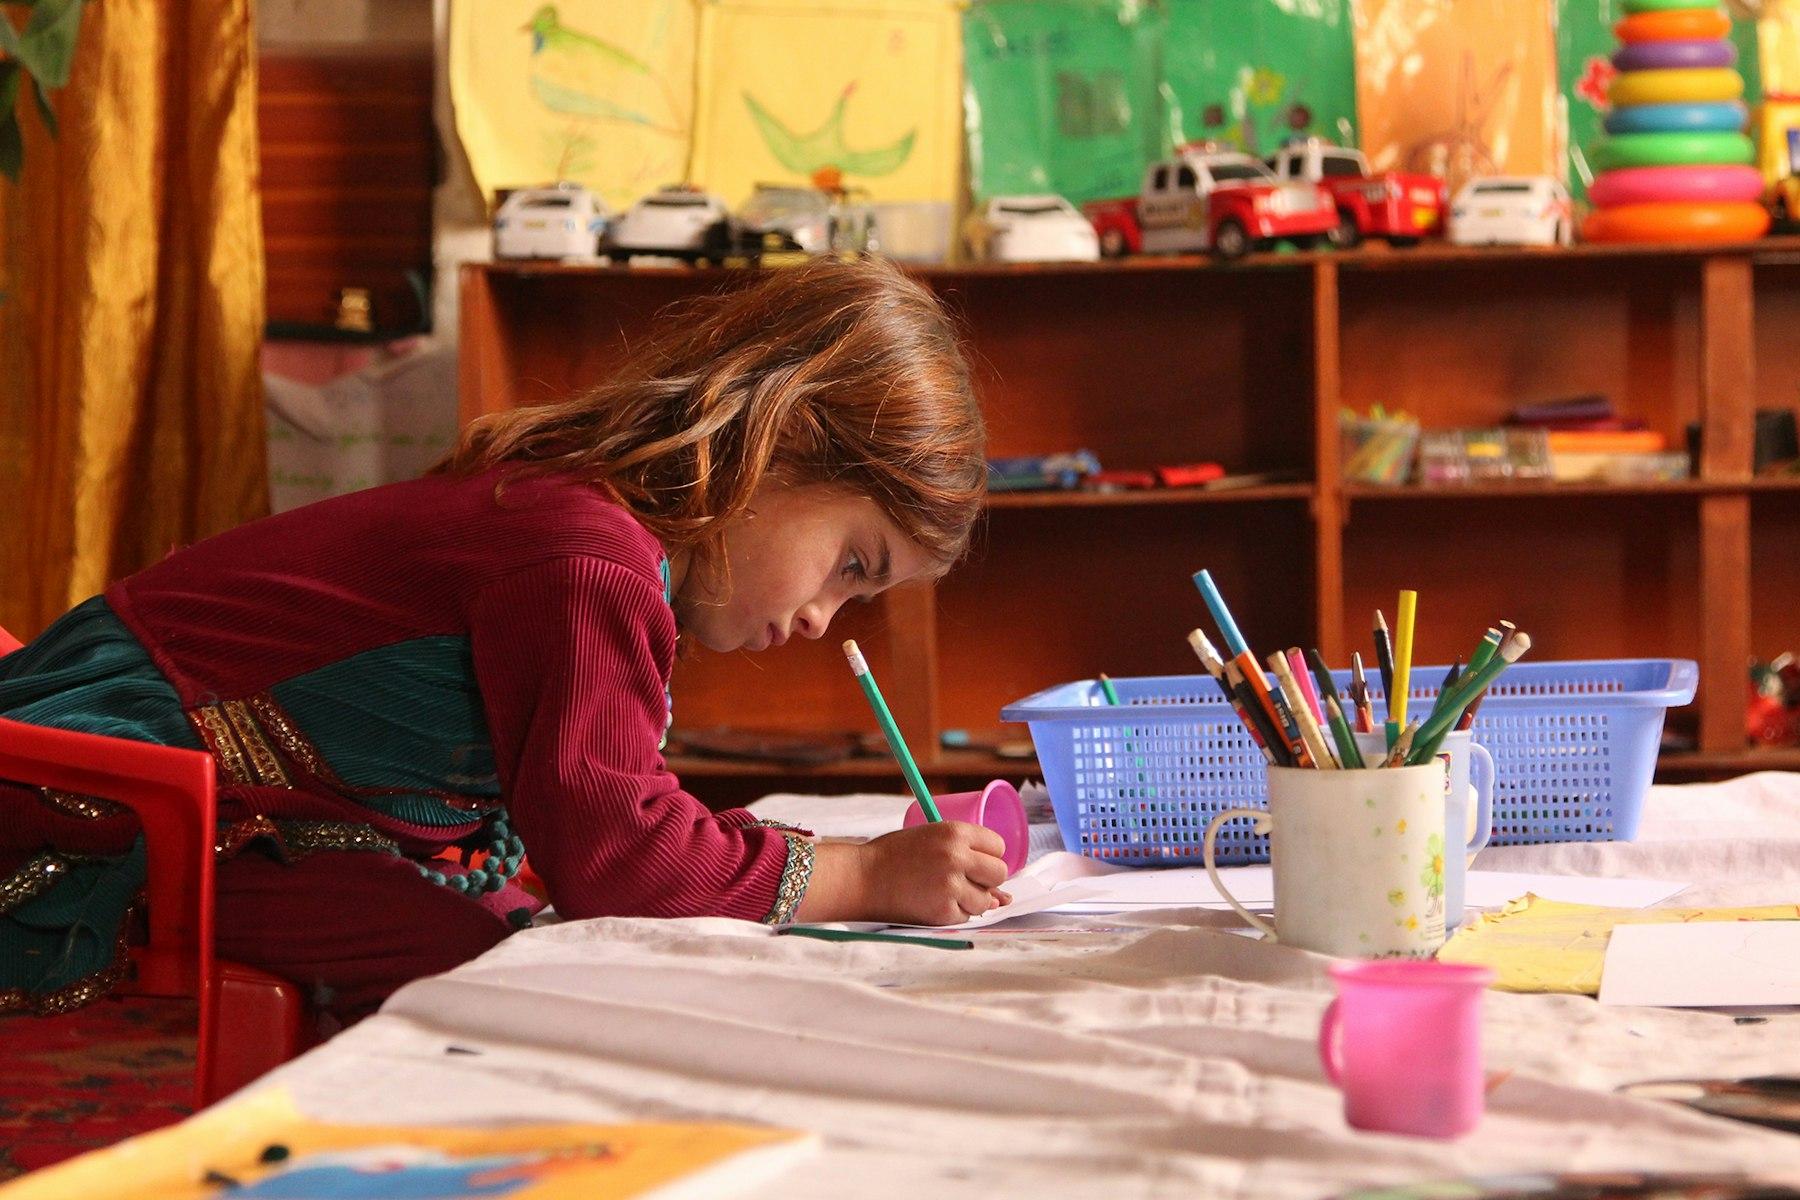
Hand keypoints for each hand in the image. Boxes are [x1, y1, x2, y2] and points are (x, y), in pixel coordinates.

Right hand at [856, 821, 1011, 926]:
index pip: (997, 846)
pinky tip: (934, 902)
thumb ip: (966, 857)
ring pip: (986, 900)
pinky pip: (966, 916)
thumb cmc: (893, 855)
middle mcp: (956, 857)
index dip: (987, 855)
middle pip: (999, 873)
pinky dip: (955, 913)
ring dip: (971, 900)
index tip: (974, 861)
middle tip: (963, 880)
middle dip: (986, 880)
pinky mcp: (942, 911)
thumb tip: (1004, 897)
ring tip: (944, 891)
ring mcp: (951, 886)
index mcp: (954, 832)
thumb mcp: (931, 840)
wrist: (861, 878)